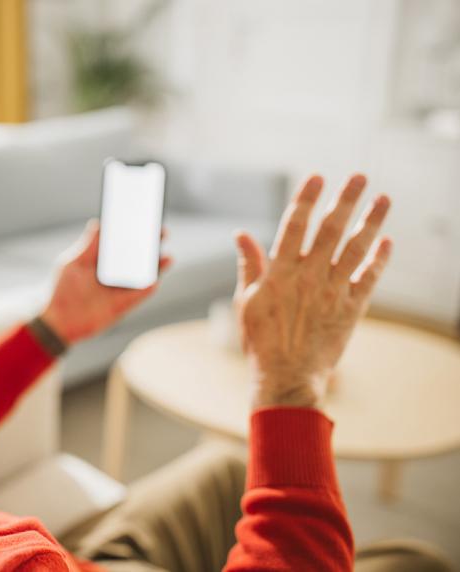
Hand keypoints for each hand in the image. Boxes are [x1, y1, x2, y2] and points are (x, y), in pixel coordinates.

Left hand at [41, 220, 171, 345]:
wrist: (57, 321)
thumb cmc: (61, 290)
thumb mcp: (72, 264)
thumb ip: (88, 246)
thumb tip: (98, 223)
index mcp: (103, 260)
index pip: (123, 242)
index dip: (135, 230)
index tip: (146, 216)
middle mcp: (115, 273)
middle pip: (138, 256)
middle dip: (151, 244)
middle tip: (161, 232)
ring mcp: (120, 289)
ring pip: (144, 275)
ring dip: (157, 266)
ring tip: (166, 256)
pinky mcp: (123, 306)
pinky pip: (140, 295)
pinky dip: (148, 287)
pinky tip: (155, 279)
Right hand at [235, 174, 391, 408]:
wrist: (286, 377)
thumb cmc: (261, 341)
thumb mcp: (246, 301)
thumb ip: (249, 265)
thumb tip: (240, 234)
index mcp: (280, 272)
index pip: (295, 225)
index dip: (307, 199)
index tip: (317, 177)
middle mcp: (309, 276)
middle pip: (330, 229)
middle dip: (346, 199)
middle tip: (360, 176)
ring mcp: (332, 292)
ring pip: (356, 248)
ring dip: (371, 221)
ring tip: (383, 199)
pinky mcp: (351, 309)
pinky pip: (369, 279)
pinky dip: (379, 260)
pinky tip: (387, 243)